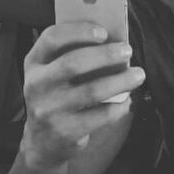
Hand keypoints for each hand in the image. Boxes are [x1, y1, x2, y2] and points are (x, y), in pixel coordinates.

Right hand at [20, 22, 145, 171]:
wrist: (41, 141)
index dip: (79, 32)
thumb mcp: (53, 71)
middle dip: (106, 55)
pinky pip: (99, 116)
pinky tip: (127, 100)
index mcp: (34, 62)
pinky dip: (118, 107)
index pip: (52, 38)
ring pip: (91, 91)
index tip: (104, 32)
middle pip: (73, 63)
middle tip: (127, 51)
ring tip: (138, 74)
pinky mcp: (64, 132)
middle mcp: (36, 85)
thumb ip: (73, 52)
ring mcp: (48, 111)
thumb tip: (114, 39)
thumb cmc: (57, 93)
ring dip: (121, 81)